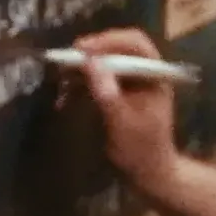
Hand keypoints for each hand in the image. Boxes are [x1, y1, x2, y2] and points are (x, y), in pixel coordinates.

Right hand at [73, 28, 180, 194]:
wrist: (148, 174)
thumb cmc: (142, 149)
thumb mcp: (124, 122)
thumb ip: (108, 92)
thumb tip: (89, 62)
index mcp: (155, 74)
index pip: (135, 44)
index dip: (108, 41)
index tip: (83, 50)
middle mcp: (144, 73)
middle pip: (117, 49)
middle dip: (92, 53)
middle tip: (67, 58)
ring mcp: (130, 83)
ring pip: (104, 64)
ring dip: (82, 69)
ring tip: (61, 76)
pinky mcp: (117, 95)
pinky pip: (97, 81)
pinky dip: (80, 86)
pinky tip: (64, 97)